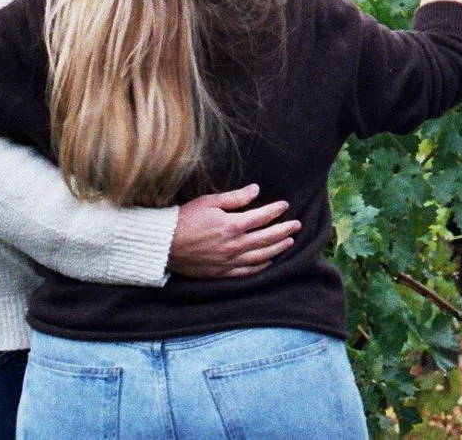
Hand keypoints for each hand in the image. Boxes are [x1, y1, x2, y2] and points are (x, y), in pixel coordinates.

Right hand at [168, 183, 298, 279]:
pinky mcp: (221, 272)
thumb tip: (256, 190)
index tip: (285, 205)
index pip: (262, 217)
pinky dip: (260, 267)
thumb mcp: (210, 202)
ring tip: (290, 242)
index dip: (276, 210)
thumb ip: (236, 198)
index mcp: (232, 225)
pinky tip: (269, 262)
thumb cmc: (185, 219)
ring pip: (261, 256)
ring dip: (277, 248)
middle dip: (285, 230)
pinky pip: (246, 272)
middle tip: (297, 225)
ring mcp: (228, 261)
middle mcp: (234, 245)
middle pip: (267, 238)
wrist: (164, 244)